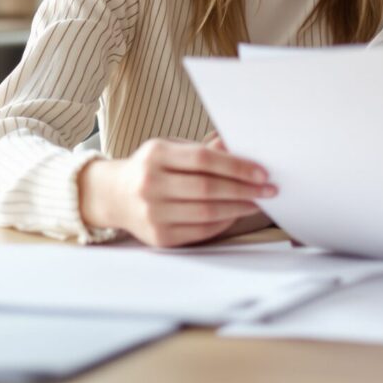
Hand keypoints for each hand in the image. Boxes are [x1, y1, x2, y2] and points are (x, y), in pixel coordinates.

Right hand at [78, 137, 275, 246]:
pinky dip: (223, 223)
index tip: (262, 172)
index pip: (203, 159)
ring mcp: (153, 213)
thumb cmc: (150, 168)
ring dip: (238, 208)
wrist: (114, 195)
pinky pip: (200, 231)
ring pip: (206, 212)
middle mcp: (150, 184)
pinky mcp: (158, 237)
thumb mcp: (171, 149)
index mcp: (155, 155)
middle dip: (244, 189)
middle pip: (207, 188)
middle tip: (268, 190)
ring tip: (256, 202)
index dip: (236, 166)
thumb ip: (203, 150)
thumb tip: (239, 146)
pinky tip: (235, 214)